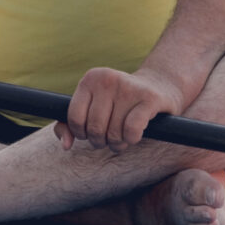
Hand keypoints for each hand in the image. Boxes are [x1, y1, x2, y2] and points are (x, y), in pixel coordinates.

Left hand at [58, 65, 191, 151]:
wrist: (158, 88)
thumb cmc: (119, 103)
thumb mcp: (92, 107)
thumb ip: (69, 125)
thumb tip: (65, 145)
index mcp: (90, 79)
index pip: (74, 118)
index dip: (81, 133)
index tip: (89, 134)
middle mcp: (108, 79)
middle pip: (94, 128)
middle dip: (100, 141)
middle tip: (109, 139)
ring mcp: (129, 87)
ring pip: (113, 132)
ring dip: (117, 144)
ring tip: (121, 139)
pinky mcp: (149, 98)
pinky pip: (131, 130)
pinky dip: (131, 140)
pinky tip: (133, 137)